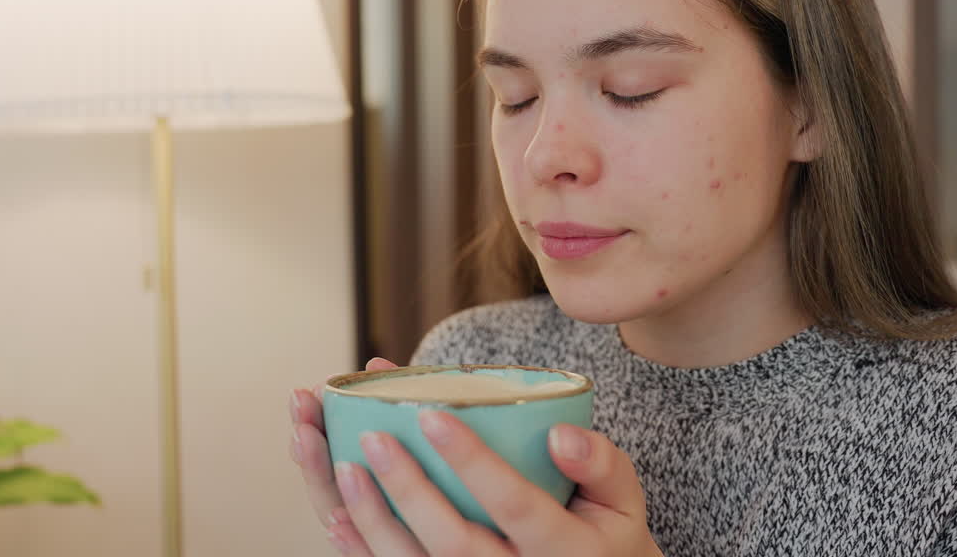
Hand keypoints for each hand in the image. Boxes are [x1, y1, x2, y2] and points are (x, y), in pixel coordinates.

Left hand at [290, 363, 661, 556]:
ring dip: (371, 517)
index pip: (516, 505)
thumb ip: (602, 464)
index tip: (433, 414)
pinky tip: (334, 516)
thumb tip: (561, 434)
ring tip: (342, 462)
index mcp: (564, 551)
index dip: (473, 462)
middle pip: (453, 541)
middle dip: (407, 489)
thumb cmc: (605, 540)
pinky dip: (361, 551)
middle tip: (372, 435)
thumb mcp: (623, 503)